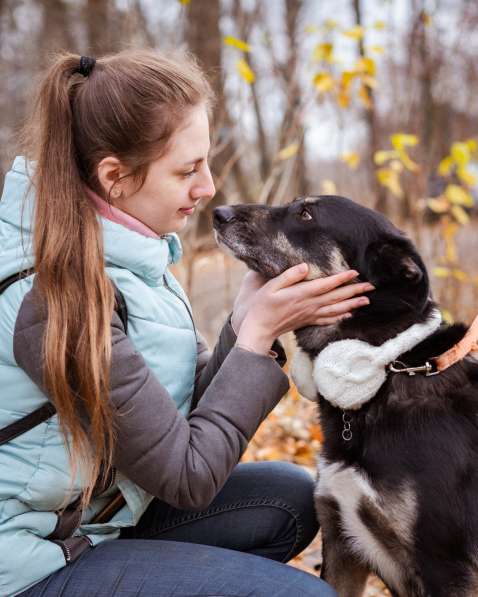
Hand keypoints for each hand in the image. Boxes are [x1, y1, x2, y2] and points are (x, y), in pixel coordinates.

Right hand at [236, 263, 373, 353]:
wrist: (259, 329)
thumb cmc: (262, 305)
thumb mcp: (270, 287)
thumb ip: (288, 276)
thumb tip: (305, 267)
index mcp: (301, 294)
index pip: (326, 285)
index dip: (341, 278)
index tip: (355, 272)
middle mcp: (309, 305)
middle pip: (336, 297)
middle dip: (354, 291)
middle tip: (371, 286)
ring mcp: (309, 315)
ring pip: (336, 309)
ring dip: (352, 304)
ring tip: (366, 300)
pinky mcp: (307, 321)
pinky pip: (328, 320)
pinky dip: (340, 316)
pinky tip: (349, 314)